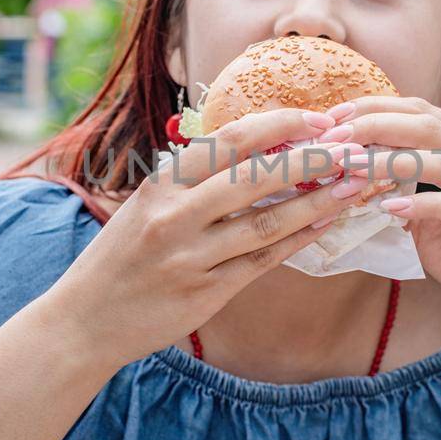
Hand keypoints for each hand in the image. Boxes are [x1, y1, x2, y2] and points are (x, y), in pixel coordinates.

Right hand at [45, 107, 393, 371]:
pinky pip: (262, 262)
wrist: (85, 320)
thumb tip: (254, 145)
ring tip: (355, 186)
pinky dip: (297, 241)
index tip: (318, 119)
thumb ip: (193, 178)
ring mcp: (191, 257)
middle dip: (312, 159)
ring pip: (268, 223)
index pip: (231, 141)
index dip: (280, 126)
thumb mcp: (147, 204)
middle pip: (257, 178)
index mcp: (163, 183)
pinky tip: (326, 226)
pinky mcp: (205, 293)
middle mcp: (176, 216)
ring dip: (318, 202)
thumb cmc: (121, 255)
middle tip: (354, 148)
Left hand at [318, 95, 440, 339]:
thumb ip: (402, 193)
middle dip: (379, 127)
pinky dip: (428, 205)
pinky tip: (392, 210)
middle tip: (336, 139)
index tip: (335, 119)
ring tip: (355, 167)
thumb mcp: (428, 220)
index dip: (377, 109)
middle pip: (431, 127)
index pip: (422, 114)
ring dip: (395, 162)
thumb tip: (354, 174)